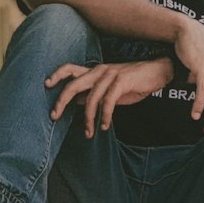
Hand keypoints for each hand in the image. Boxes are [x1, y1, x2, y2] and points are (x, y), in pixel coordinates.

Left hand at [46, 59, 171, 137]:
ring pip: (91, 98)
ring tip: (88, 133)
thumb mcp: (110, 89)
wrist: (158, 71)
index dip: (56, 75)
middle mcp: (99, 70)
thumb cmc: (133, 82)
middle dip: (61, 100)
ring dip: (88, 118)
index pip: (69, 69)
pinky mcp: (121, 82)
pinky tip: (105, 126)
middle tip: (54, 116)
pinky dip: (105, 116)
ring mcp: (110, 75)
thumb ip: (94, 94)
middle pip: (73, 84)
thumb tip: (77, 102)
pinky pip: (108, 102)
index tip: (46, 85)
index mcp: (95, 71)